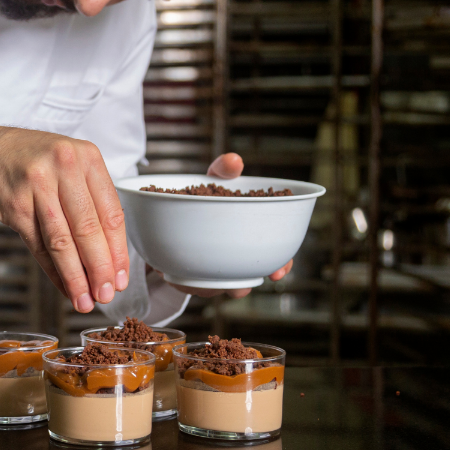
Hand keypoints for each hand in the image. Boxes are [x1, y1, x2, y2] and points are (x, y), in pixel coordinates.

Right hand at [0, 117, 127, 313]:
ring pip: (63, 242)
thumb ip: (87, 197)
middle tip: (106, 295)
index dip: (119, 251)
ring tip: (84, 299)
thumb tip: (108, 252)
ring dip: (76, 277)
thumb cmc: (23, 159)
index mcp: (86, 156)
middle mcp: (64, 166)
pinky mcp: (14, 204)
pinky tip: (62, 285)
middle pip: (89, 229)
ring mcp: (37, 185)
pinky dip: (52, 270)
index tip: (122, 276)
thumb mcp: (63, 163)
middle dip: (101, 269)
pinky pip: (38, 245)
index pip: (112, 212)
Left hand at [159, 153, 292, 298]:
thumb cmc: (202, 191)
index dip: (281, 266)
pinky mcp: (187, 272)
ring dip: (211, 287)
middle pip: (246, 280)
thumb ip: (223, 169)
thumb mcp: (214, 178)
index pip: (277, 256)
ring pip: (216, 288)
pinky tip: (175, 273)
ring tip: (203, 280)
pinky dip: (183, 281)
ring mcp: (212, 268)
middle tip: (239, 287)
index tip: (277, 273)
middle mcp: (234, 256)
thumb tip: (233, 161)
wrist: (168, 204)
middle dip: (243, 286)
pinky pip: (188, 285)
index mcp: (249, 235)